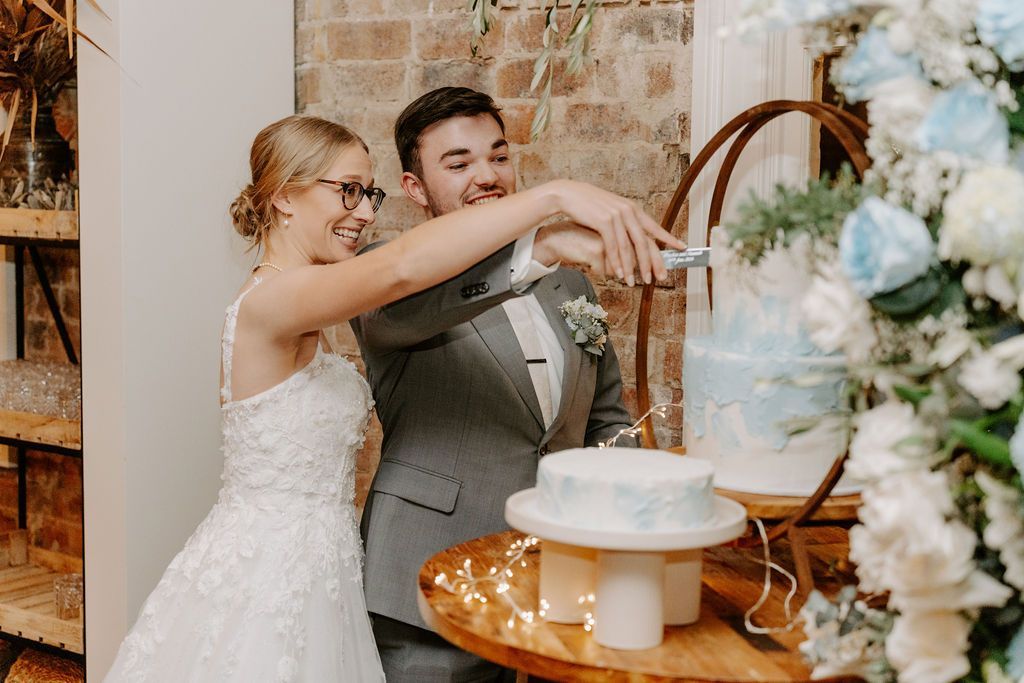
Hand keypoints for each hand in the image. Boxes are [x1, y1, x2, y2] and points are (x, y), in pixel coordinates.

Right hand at [543, 180, 685, 284]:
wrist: (568, 194)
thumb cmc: (587, 204)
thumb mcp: (610, 209)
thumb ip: (623, 221)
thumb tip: (632, 234)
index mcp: (632, 208)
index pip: (654, 227)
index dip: (669, 238)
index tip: (682, 248)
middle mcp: (628, 211)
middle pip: (645, 241)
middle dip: (652, 262)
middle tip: (659, 277)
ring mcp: (617, 216)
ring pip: (629, 247)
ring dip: (633, 268)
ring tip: (635, 282)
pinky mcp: (604, 222)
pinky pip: (614, 247)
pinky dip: (618, 263)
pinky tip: (620, 274)